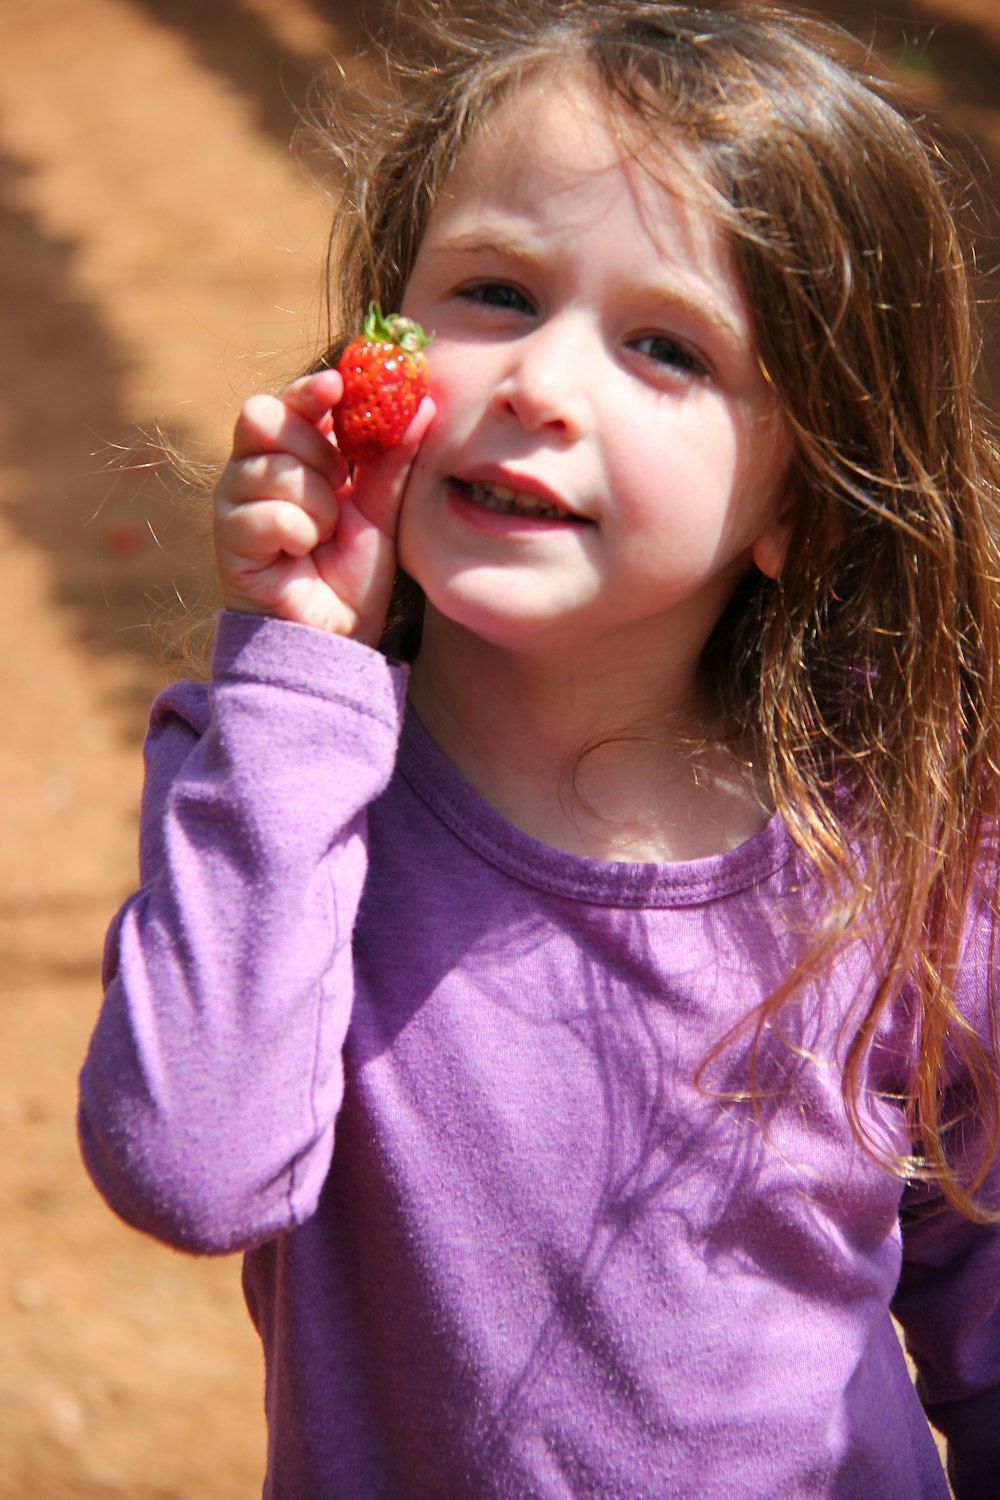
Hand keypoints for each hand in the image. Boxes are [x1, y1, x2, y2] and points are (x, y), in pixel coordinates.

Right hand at [213, 369, 434, 643]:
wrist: (336, 637)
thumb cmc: (351, 575)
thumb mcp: (382, 512)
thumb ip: (394, 459)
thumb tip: (426, 403)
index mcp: (287, 457)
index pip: (287, 402)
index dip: (309, 390)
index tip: (338, 384)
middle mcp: (252, 472)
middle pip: (264, 418)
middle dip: (314, 449)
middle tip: (339, 484)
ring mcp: (234, 504)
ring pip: (273, 469)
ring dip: (316, 505)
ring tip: (322, 537)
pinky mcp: (228, 540)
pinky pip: (268, 514)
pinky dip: (299, 534)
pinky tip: (301, 555)